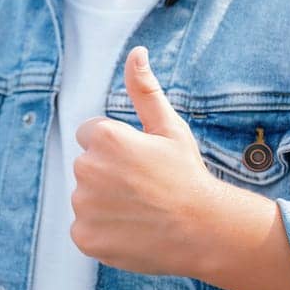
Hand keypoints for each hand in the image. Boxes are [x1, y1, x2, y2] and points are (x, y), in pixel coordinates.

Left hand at [70, 46, 232, 276]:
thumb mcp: (169, 128)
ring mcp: (83, 205)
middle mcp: (87, 169)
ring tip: (141, 211)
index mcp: (104, 138)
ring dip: (105, 203)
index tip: (142, 163)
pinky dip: (103, 231)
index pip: (91, 135)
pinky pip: (84, 228)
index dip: (118, 148)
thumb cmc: (188, 176)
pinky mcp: (83, 237)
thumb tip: (136, 52)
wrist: (206, 232)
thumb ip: (144, 89)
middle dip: (109, 174)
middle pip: (87, 166)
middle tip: (144, 188)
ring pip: (86, 198)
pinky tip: (131, 231)